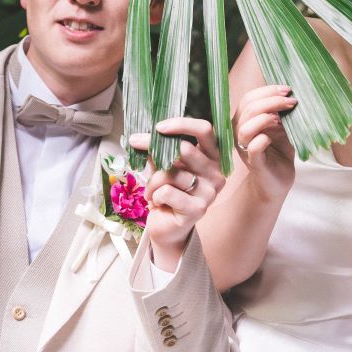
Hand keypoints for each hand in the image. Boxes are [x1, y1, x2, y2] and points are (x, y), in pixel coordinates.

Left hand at [128, 117, 226, 270]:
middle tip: (136, 143)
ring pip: (171, 172)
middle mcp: (216, 173)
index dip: (182, 124)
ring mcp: (210, 192)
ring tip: (152, 191)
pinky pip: (167, 192)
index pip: (205, 131)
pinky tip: (158, 203)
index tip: (158, 127)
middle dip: (154, 145)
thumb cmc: (167, 192)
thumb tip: (142, 136)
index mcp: (212, 157)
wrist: (167, 227)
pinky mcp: (198, 209)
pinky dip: (154, 196)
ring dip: (153, 180)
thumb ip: (159, 150)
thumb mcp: (163, 166)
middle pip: (185, 149)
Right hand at [231, 84, 296, 201]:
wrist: (279, 180)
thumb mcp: (281, 127)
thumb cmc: (279, 151)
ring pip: (245, 128)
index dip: (267, 91)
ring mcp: (245, 148)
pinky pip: (253, 148)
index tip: (287, 89)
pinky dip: (263, 139)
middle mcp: (240, 133)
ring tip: (282, 118)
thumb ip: (281, 112)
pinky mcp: (254, 163)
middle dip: (271, 101)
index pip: (248, 99)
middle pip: (248, 109)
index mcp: (244, 120)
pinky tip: (273, 137)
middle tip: (291, 101)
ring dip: (265, 118)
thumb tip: (291, 95)